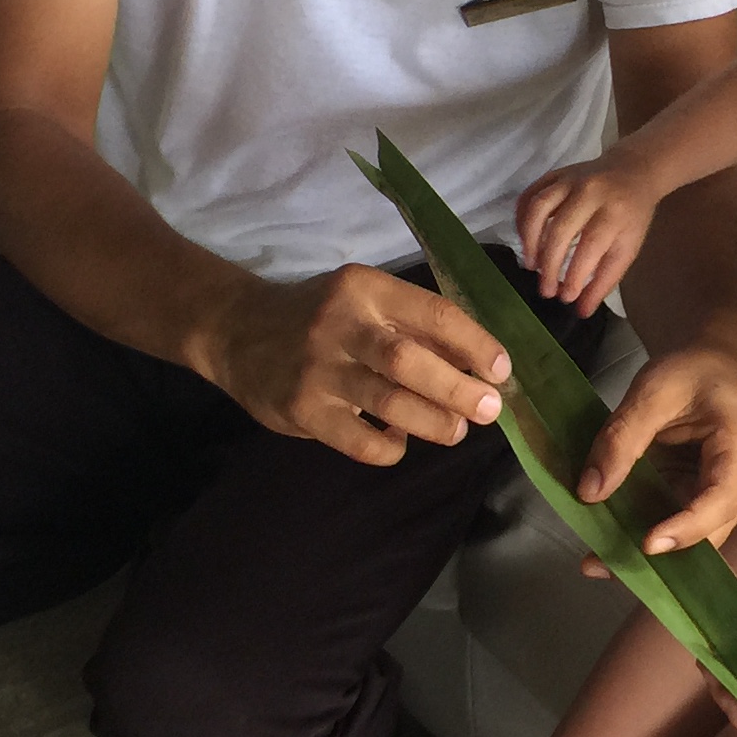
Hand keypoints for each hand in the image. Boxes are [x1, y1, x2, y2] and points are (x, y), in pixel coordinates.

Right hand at [204, 266, 507, 465]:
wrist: (236, 330)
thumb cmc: (317, 315)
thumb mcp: (362, 300)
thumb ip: (413, 324)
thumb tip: (480, 363)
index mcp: (365, 289)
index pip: (433, 313)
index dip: (475, 344)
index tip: (501, 369)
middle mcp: (340, 324)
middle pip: (411, 361)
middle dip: (458, 389)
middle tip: (488, 409)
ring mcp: (318, 370)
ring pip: (389, 403)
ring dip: (433, 422)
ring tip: (454, 430)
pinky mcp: (302, 410)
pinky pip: (360, 441)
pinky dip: (390, 447)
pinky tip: (397, 441)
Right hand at [513, 153, 660, 315]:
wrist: (633, 171)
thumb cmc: (631, 216)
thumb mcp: (628, 247)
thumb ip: (605, 280)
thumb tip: (581, 311)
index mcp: (615, 211)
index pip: (591, 245)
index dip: (574, 273)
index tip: (566, 297)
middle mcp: (591, 192)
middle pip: (562, 228)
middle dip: (550, 263)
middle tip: (545, 289)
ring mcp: (570, 179)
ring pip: (539, 207)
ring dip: (530, 239)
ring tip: (530, 265)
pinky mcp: (555, 174)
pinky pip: (530, 194)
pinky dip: (522, 218)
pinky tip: (525, 240)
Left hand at [571, 342, 736, 563]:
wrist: (707, 366)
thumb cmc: (690, 372)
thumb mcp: (651, 392)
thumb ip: (621, 439)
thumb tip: (590, 492)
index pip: (721, 498)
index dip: (688, 527)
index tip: (648, 544)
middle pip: (709, 532)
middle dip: (658, 555)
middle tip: (602, 565)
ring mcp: (722, 498)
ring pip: (691, 540)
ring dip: (645, 556)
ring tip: (596, 562)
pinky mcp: (698, 502)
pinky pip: (674, 529)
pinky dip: (641, 538)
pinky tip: (605, 549)